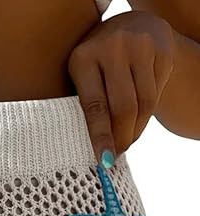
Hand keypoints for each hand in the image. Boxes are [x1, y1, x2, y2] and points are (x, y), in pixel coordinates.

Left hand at [68, 11, 174, 166]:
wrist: (128, 26)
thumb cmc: (96, 64)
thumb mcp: (82, 77)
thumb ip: (85, 106)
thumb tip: (98, 152)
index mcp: (83, 58)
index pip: (95, 107)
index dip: (101, 137)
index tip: (105, 161)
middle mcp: (112, 48)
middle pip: (124, 108)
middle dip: (122, 137)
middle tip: (117, 153)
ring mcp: (140, 47)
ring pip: (144, 104)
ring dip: (136, 130)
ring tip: (126, 139)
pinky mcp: (162, 52)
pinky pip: (156, 95)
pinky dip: (146, 114)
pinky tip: (137, 117)